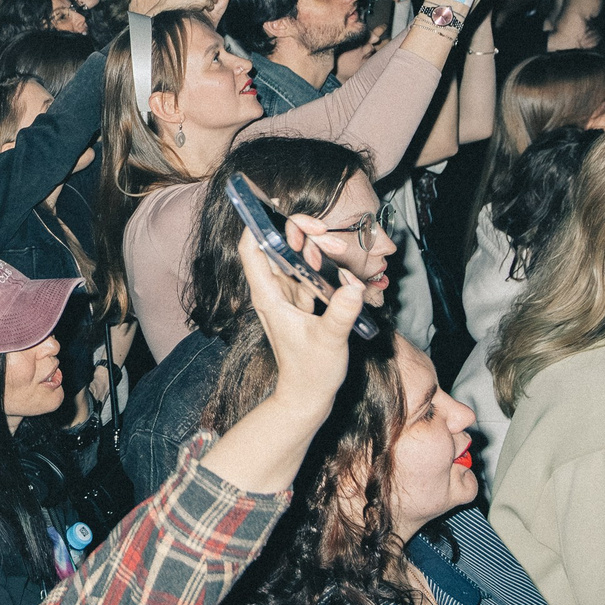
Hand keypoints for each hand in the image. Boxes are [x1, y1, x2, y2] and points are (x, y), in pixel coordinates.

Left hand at [236, 231, 365, 420]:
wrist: (307, 397)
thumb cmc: (311, 372)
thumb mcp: (329, 341)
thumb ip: (340, 313)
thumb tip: (353, 286)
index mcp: (269, 296)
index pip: (251, 250)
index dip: (257, 223)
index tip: (276, 206)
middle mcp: (274, 292)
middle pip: (277, 247)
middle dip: (299, 232)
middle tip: (323, 232)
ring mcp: (287, 297)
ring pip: (294, 258)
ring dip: (313, 248)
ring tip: (337, 252)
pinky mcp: (301, 303)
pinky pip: (308, 274)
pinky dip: (322, 266)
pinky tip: (339, 269)